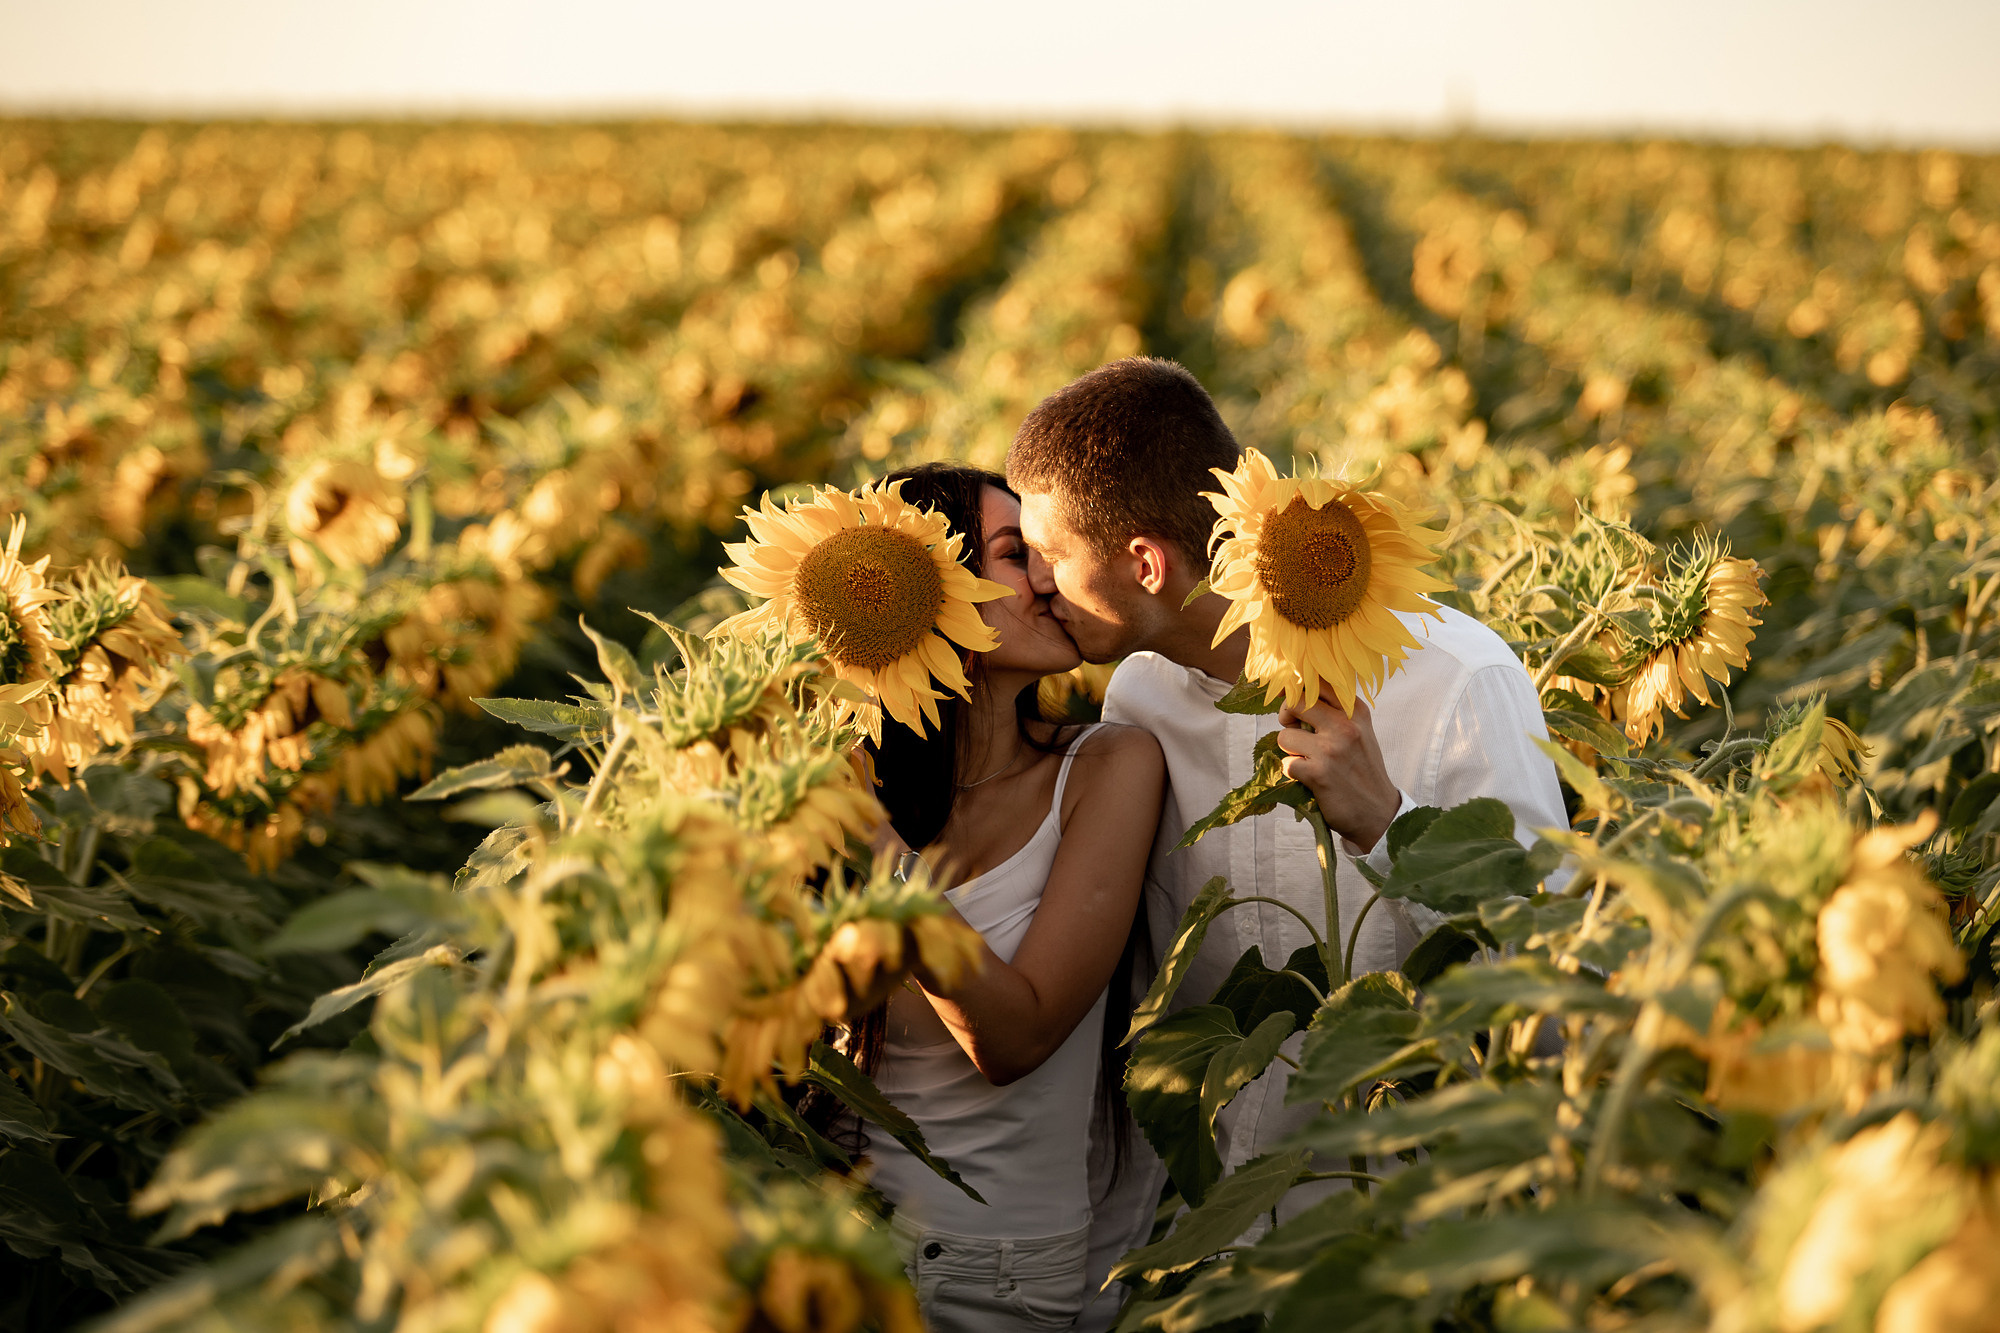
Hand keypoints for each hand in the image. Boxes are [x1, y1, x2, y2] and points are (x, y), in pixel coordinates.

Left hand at [1274, 700, 1403, 853]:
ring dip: (1290, 751)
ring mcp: (1330, 749)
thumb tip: (1294, 693)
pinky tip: (1310, 778)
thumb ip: (1335, 712)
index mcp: (1355, 711)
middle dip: (1286, 715)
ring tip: (1308, 760)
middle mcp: (1345, 725)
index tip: (1286, 695)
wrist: (1379, 811)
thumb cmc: (1363, 769)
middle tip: (1292, 728)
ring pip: (1284, 736)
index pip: (1318, 683)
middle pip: (1296, 703)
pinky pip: (1286, 764)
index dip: (1295, 687)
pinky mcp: (1318, 773)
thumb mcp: (1359, 732)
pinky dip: (1293, 772)